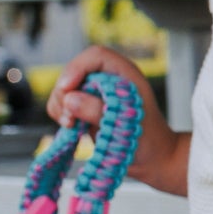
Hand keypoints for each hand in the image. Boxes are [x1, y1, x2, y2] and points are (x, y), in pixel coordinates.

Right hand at [44, 46, 184, 193]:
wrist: (152, 158)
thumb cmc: (148, 139)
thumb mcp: (125, 124)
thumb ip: (97, 109)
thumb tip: (70, 99)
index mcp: (125, 74)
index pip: (95, 56)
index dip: (77, 68)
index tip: (67, 89)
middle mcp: (108, 79)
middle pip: (73, 72)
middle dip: (64, 93)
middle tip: (69, 118)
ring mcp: (95, 93)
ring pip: (64, 89)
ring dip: (60, 106)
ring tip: (72, 125)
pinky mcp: (86, 108)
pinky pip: (62, 104)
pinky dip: (60, 114)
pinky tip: (72, 128)